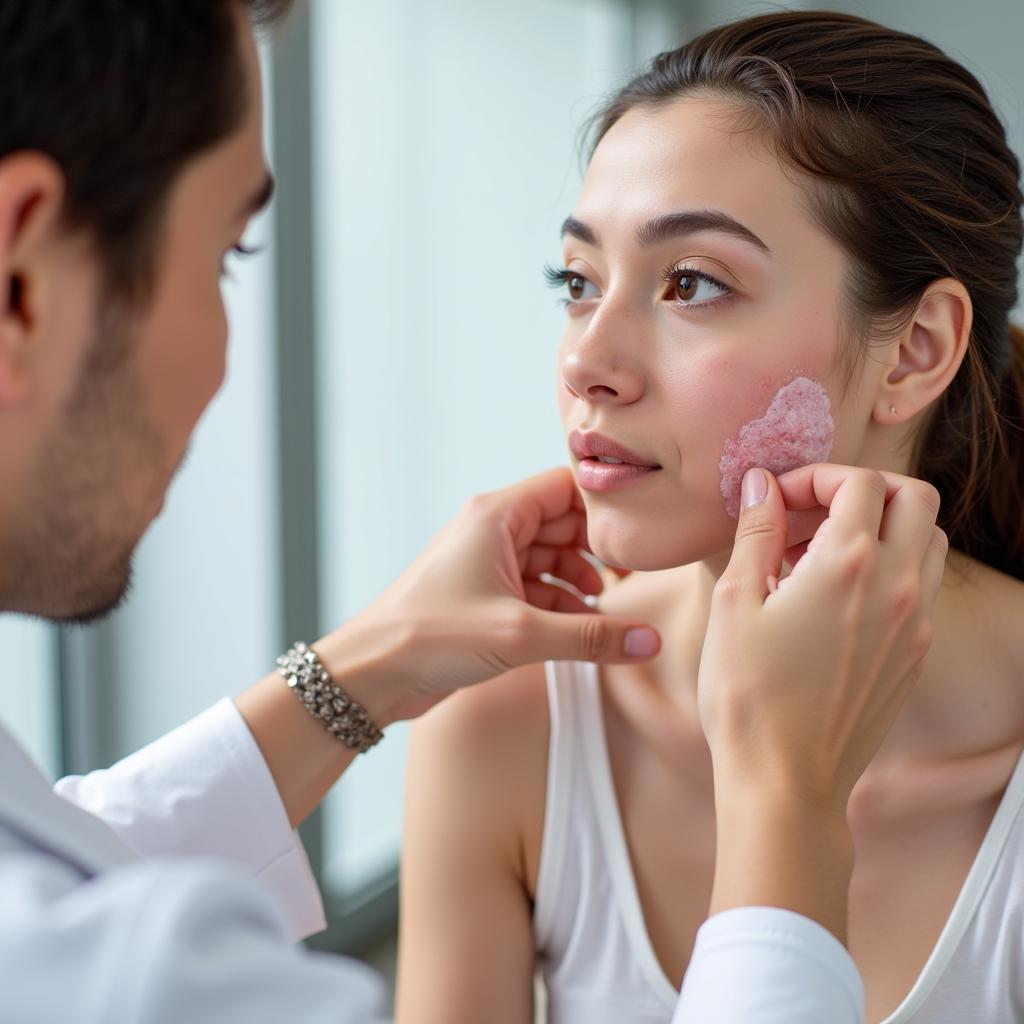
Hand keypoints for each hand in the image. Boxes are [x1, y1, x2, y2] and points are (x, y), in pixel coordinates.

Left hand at [317, 467, 660, 724]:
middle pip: (562, 524)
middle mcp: (492, 530)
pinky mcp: (483, 596)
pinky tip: (578, 632)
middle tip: (628, 582)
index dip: (601, 512)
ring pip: (549, 558)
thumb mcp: (521, 635)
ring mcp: (486, 563)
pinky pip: (533, 588)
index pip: (565, 488)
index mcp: (496, 515)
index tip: (633, 543)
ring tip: (603, 613)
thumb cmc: (432, 637)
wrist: (373, 673)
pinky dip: (558, 606)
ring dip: (578, 584)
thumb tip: (650, 641)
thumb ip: (591, 636)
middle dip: (595, 553)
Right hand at [698, 463, 946, 938]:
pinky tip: (833, 598)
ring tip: (820, 554)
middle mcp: (898, 586)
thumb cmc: (748, 695)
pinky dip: (888, 569)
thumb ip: (754, 532)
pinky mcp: (915, 655)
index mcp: (849, 564)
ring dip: (882, 527)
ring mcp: (916, 623)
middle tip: (810, 513)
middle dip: (864, 489)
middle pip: (915, 497)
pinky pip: (920, 586)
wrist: (785, 780)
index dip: (815, 477)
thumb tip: (760, 485)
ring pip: (928, 540)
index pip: (860, 481)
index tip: (777, 500)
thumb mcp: (734, 602)